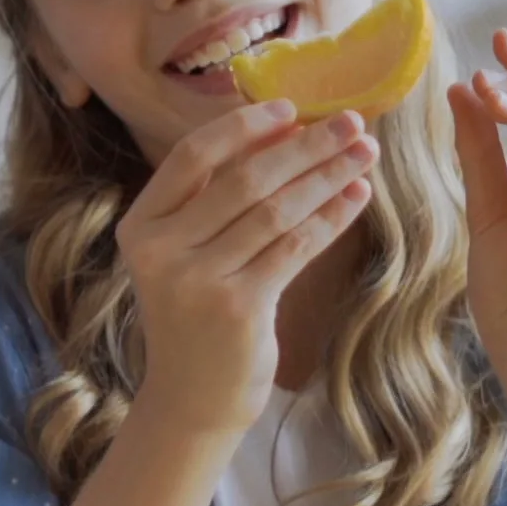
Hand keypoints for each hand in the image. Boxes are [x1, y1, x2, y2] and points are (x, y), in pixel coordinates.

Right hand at [114, 99, 377, 440]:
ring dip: (327, 176)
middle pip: (243, 180)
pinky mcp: (238, 308)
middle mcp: (161, 251)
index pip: (192, 157)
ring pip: (275, 211)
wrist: (192, 397)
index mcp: (141, 226)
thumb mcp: (184, 254)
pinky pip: (294, 248)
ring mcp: (197, 281)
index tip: (292, 107)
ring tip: (365, 153)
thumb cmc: (195, 315)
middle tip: (352, 122)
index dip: (244, 127)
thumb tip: (282, 132)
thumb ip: (213, 201)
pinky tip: (357, 196)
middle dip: (305, 146)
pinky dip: (331, 217)